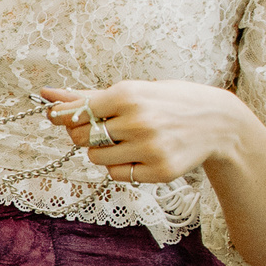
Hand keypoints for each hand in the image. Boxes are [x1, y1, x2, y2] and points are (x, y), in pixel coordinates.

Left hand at [39, 81, 254, 184]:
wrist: (218, 122)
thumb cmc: (168, 101)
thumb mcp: (133, 90)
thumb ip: (87, 96)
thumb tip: (46, 94)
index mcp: (127, 95)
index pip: (74, 114)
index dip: (67, 118)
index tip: (65, 118)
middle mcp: (138, 121)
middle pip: (81, 138)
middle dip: (87, 134)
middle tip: (108, 127)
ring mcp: (149, 148)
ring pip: (96, 158)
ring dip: (103, 151)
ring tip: (128, 139)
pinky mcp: (159, 171)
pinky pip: (116, 174)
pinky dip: (121, 166)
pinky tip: (140, 154)